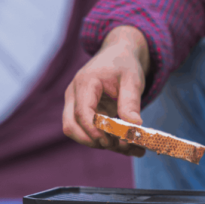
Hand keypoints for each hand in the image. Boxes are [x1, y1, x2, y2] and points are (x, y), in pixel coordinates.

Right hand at [63, 26, 150, 156]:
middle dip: (94, 141)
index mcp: (85, 83)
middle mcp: (74, 95)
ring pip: (78, 133)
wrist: (119, 55)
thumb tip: (133, 127)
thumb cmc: (124, 64)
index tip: (111, 141)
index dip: (94, 129)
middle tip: (121, 146)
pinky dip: (108, 141)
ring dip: (102, 144)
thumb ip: (131, 102)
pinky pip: (89, 132)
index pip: (82, 112)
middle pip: (71, 126)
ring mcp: (76, 105)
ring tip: (131, 148)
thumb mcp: (132, 80)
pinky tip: (129, 147)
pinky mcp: (84, 114)